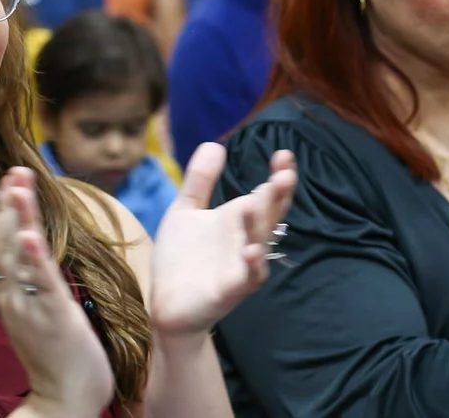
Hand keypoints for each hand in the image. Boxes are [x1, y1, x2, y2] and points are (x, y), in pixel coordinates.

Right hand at [0, 168, 113, 414]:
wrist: (63, 404)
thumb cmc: (59, 360)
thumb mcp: (41, 316)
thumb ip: (36, 287)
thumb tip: (36, 259)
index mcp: (12, 297)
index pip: (2, 245)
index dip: (5, 211)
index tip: (11, 180)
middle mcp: (14, 299)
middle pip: (4, 243)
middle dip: (8, 204)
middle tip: (15, 170)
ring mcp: (31, 309)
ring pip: (18, 256)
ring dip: (17, 218)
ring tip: (18, 186)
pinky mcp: (55, 318)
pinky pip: (42, 282)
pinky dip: (33, 256)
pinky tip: (29, 232)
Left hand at [149, 143, 296, 336]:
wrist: (164, 304)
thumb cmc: (181, 260)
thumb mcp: (185, 211)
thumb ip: (200, 180)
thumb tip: (216, 143)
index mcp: (239, 221)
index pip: (267, 195)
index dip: (278, 176)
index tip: (283, 154)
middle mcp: (247, 241)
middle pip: (270, 215)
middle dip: (278, 196)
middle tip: (284, 173)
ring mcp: (241, 267)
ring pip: (260, 244)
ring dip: (261, 225)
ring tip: (256, 202)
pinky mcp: (230, 291)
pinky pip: (248, 277)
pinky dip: (252, 265)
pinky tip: (251, 250)